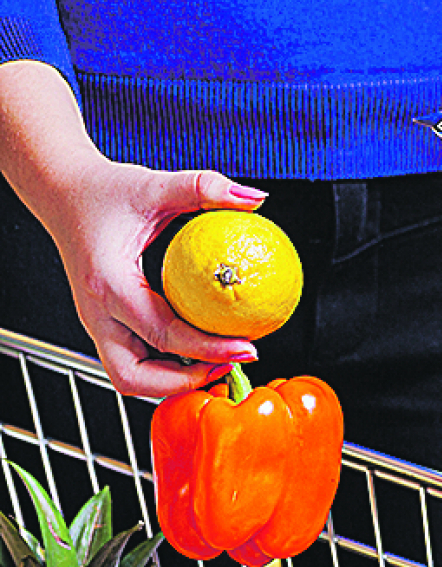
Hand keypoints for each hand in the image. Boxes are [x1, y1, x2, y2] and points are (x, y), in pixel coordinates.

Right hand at [40, 160, 266, 398]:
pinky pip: (134, 355)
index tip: (247, 349)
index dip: (208, 350)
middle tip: (229, 366)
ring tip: (219, 362)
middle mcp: (96, 311)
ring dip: (172, 379)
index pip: (162, 334)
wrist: (62, 192)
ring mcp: (96, 320)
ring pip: (129, 375)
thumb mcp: (156, 184)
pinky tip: (202, 345)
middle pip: (133, 376)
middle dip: (182, 382)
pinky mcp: (104, 321)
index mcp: (108, 283)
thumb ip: (205, 187)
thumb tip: (255, 197)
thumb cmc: (102, 192)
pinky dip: (166, 362)